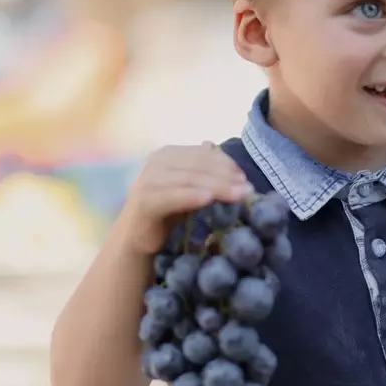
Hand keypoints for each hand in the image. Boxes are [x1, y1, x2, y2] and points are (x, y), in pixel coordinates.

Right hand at [123, 144, 252, 256]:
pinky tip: (208, 199)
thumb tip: (215, 147)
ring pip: (190, 179)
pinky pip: (172, 196)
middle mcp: (156, 162)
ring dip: (218, 186)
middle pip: (199, 165)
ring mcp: (148, 180)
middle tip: (248, 189)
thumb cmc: (167, 212)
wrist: (137, 237)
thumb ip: (202, 170)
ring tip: (239, 195)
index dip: (227, 163)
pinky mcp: (145, 200)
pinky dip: (191, 196)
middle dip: (227, 176)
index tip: (245, 178)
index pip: (203, 154)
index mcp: (168, 154)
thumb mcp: (190, 188)